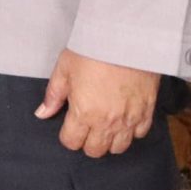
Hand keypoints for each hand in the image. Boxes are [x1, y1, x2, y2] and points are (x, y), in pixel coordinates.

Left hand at [36, 51, 159, 156]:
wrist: (126, 38)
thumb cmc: (92, 50)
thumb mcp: (64, 69)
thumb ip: (53, 95)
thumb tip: (42, 113)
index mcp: (83, 113)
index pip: (72, 142)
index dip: (67, 136)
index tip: (68, 126)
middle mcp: (107, 122)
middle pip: (95, 150)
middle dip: (87, 142)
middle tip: (86, 126)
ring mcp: (129, 119)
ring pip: (119, 147)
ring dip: (110, 140)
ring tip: (105, 124)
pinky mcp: (147, 111)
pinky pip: (140, 134)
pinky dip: (131, 130)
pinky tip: (124, 118)